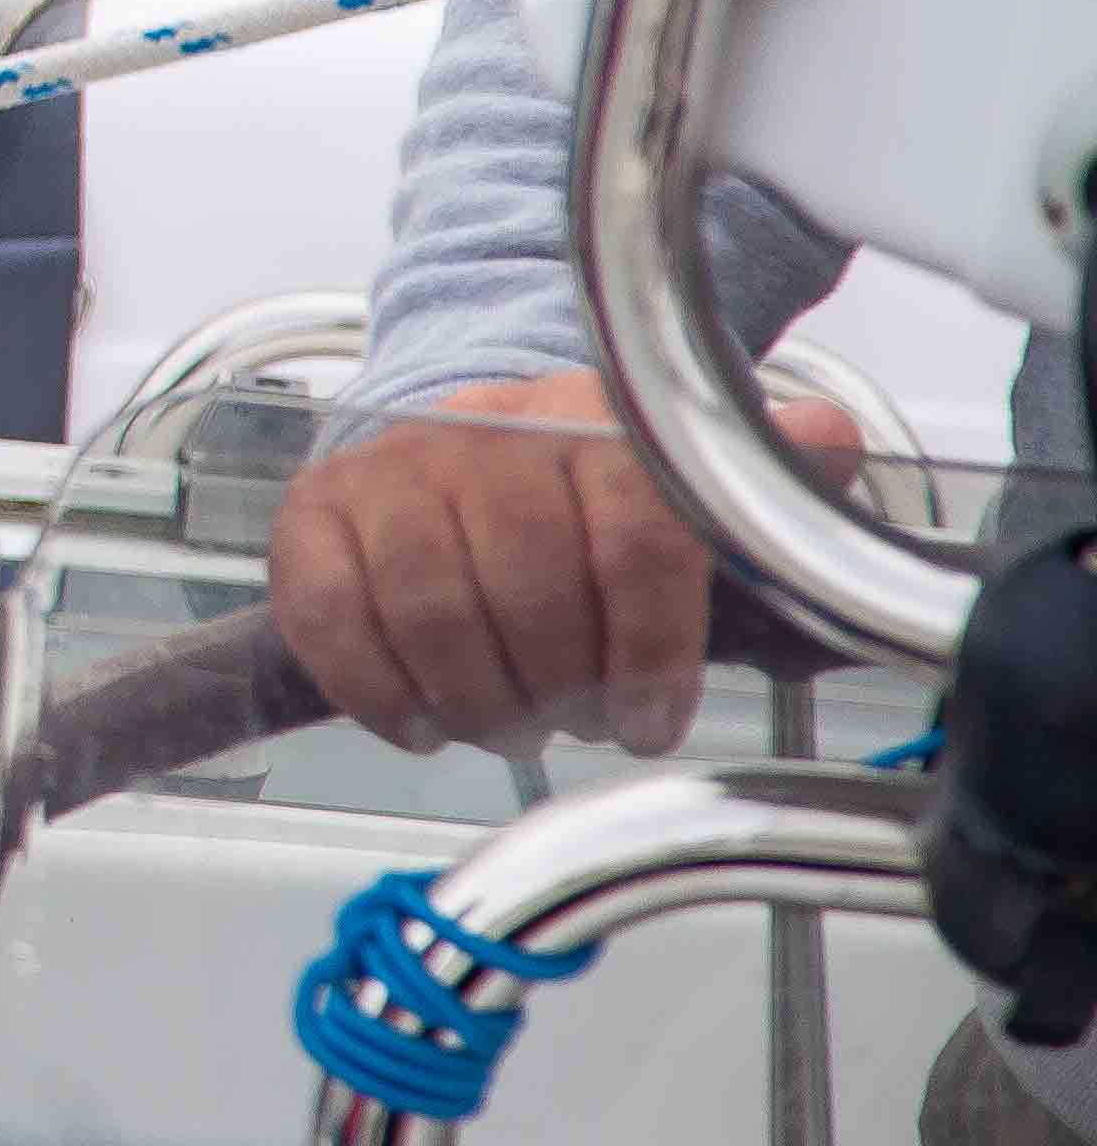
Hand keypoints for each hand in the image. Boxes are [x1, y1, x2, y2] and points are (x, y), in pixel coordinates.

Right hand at [267, 369, 858, 755]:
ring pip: (429, 611)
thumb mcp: (686, 478)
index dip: (652, 652)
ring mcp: (391, 466)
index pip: (639, 536)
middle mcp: (486, 430)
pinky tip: (424, 721)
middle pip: (527, 588)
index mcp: (596, 420)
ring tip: (510, 725)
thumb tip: (830, 447)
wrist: (465, 442)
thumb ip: (765, 474)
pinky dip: (377, 691)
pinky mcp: (315, 508)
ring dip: (478, 702)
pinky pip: (328, 614)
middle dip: (562, 689)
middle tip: (578, 723)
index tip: (652, 719)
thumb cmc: (587, 493)